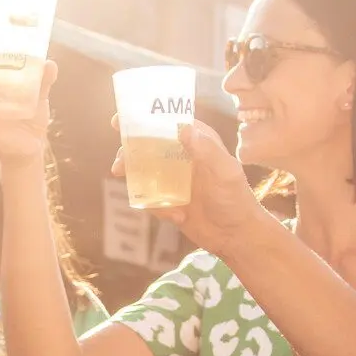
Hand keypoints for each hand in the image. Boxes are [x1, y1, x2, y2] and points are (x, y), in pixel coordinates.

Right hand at [134, 121, 268, 257]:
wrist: (235, 236)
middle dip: (130, 152)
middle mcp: (182, 156)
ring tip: (134, 191)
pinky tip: (177, 216)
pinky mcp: (167, 199)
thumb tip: (182, 128)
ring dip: (135, 179)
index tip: (122, 120)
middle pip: (148, 145)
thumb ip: (206, 149)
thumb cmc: (235, 200)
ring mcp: (173, 178)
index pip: (168, 122)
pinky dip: (156, 207)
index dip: (144, 119)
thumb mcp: (225, 172)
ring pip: (143, 170)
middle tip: (120, 163)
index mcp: (198, 142)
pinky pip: (149, 197)